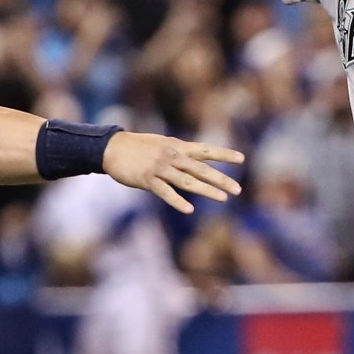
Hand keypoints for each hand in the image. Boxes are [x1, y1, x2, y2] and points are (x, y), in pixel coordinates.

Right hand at [103, 133, 242, 213]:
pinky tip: (189, 209)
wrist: (112, 148)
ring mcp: (160, 168)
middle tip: (237, 190)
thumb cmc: (137, 147)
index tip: (241, 159)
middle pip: (201, 169)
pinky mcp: (147, 179)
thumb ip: (179, 152)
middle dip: (221, 179)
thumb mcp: (162, 144)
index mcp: (177, 146)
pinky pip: (165, 192)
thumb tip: (195, 159)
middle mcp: (172, 156)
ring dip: (207, 190)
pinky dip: (177, 201)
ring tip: (223, 199)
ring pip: (187, 181)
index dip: (223, 154)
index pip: (205, 150)